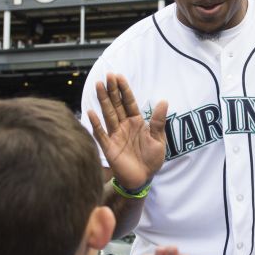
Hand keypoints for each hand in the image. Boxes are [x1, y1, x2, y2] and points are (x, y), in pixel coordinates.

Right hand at [87, 73, 168, 189]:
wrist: (144, 179)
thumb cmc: (151, 159)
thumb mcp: (159, 139)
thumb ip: (158, 121)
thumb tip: (164, 101)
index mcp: (136, 122)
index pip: (129, 102)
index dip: (124, 90)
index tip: (119, 76)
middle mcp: (124, 126)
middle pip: (116, 105)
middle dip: (112, 90)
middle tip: (108, 75)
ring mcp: (115, 135)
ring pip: (108, 114)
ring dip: (103, 101)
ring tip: (98, 85)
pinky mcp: (109, 147)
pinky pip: (101, 134)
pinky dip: (96, 124)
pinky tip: (91, 112)